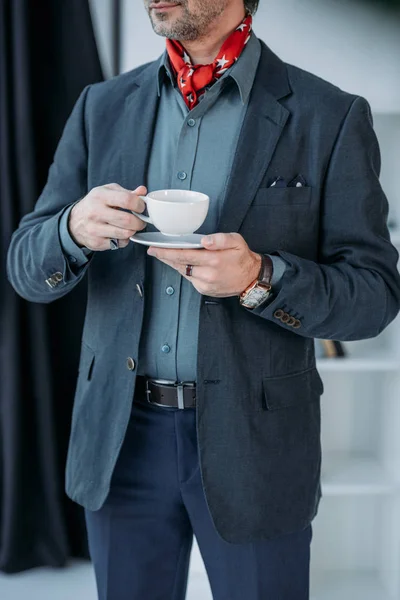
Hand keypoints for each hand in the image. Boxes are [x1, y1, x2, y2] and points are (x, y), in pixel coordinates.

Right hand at [68, 183, 147, 250]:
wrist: (74, 222)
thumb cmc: (95, 204)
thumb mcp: (107, 192)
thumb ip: (126, 192)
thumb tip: (142, 191)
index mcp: (100, 196)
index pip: (127, 200)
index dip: (139, 205)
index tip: (141, 207)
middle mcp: (96, 212)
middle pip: (127, 220)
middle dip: (140, 222)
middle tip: (141, 221)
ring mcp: (95, 229)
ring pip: (125, 233)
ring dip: (133, 231)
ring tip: (132, 227)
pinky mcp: (96, 242)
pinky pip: (119, 243)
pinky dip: (124, 240)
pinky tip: (120, 234)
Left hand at [147, 232, 261, 297]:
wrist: (251, 278)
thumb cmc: (242, 257)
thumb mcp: (236, 241)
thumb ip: (220, 239)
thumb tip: (204, 241)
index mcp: (213, 260)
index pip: (184, 255)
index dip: (167, 252)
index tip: (155, 248)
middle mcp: (207, 274)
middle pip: (180, 265)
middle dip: (165, 257)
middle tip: (153, 251)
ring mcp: (205, 284)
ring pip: (183, 272)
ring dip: (173, 264)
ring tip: (164, 255)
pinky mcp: (204, 290)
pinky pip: (190, 279)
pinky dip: (185, 271)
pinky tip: (182, 264)